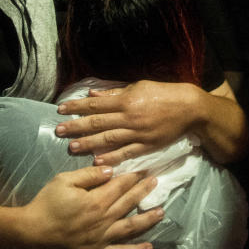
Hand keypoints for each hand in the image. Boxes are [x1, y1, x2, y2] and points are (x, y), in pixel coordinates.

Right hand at [17, 165, 162, 248]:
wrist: (32, 232)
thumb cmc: (47, 203)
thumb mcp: (63, 180)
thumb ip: (88, 175)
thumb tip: (109, 170)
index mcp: (96, 200)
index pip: (120, 185)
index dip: (134, 176)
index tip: (146, 168)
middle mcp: (103, 219)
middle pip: (128, 202)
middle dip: (144, 191)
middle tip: (157, 181)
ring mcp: (102, 238)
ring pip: (130, 227)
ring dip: (147, 219)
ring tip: (162, 211)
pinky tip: (149, 247)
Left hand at [56, 80, 200, 165]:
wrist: (189, 108)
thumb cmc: (163, 93)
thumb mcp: (138, 86)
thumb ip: (114, 93)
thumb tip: (92, 95)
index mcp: (126, 100)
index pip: (95, 104)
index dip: (77, 106)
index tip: (61, 109)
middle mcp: (129, 117)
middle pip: (98, 122)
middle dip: (76, 126)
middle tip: (58, 131)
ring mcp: (138, 133)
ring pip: (108, 139)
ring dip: (89, 144)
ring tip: (72, 147)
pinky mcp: (147, 146)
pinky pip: (126, 153)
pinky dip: (111, 158)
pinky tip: (98, 162)